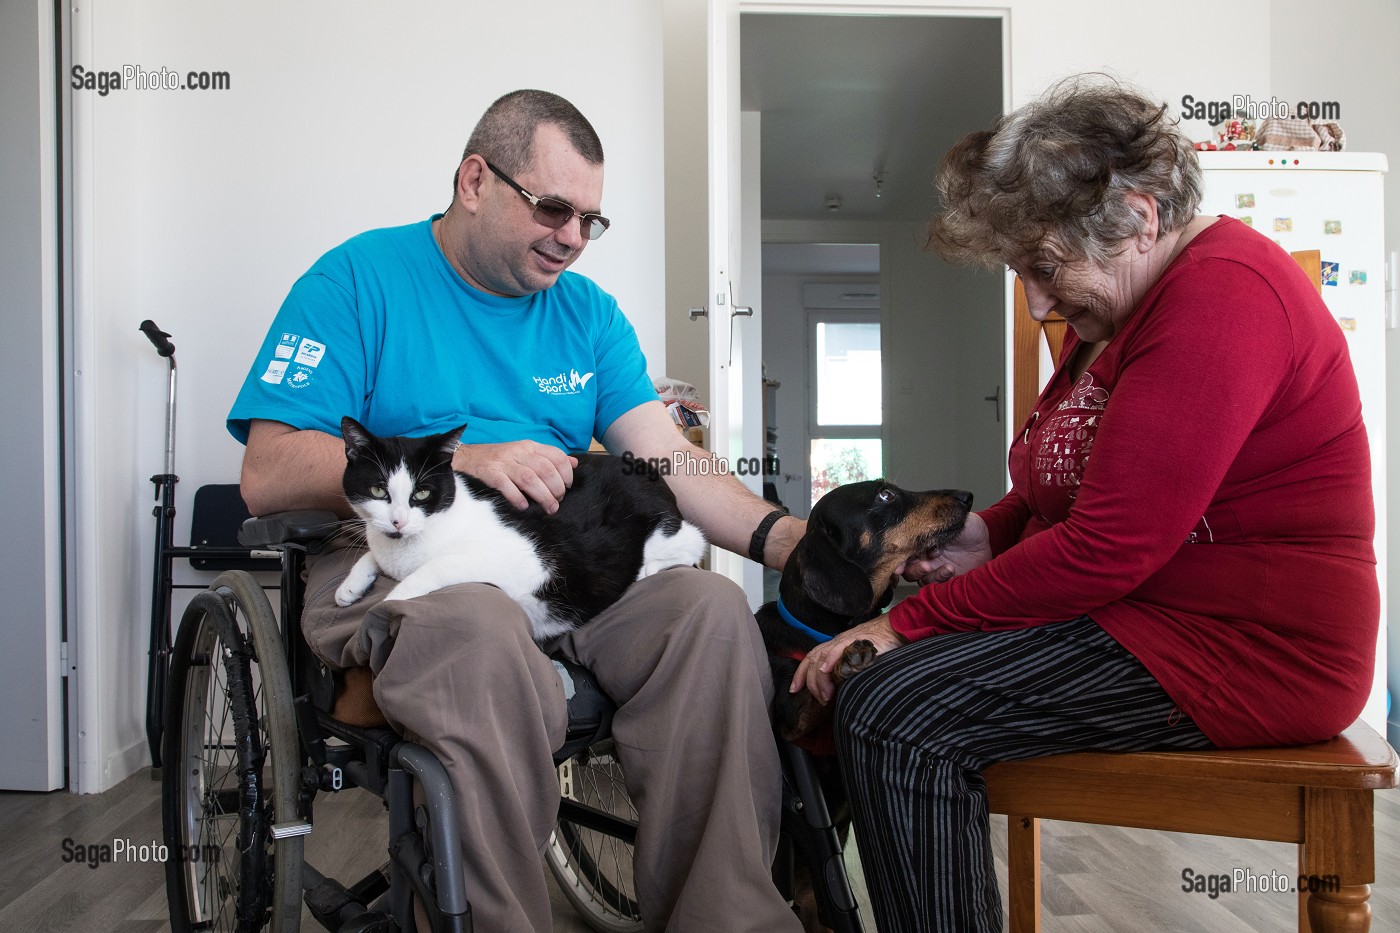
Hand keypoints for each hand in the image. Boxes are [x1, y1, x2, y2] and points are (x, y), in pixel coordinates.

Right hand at [453, 441, 577, 512]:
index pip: (556, 456)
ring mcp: (503, 462)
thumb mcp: (525, 453)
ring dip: (543, 496)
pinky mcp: (489, 473)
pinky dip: (517, 497)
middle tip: (557, 502)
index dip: (566, 474)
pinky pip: (506, 485)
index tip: (567, 487)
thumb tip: (573, 463)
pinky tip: (523, 506)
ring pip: (530, 479)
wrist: (465, 458)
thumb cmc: (499, 459)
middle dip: (556, 489)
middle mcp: (518, 452)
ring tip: (549, 508)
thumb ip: (549, 458)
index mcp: (529, 446)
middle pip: (546, 470)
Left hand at [791, 614, 905, 704]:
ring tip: (826, 695)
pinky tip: (826, 670)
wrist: (897, 629)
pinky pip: (839, 649)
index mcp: (835, 647)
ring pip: (822, 657)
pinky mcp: (857, 640)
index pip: (811, 659)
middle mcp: (837, 643)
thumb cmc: (881, 646)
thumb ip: (848, 670)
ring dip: (820, 679)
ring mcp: (846, 641)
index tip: (794, 690)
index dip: (800, 675)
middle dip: (809, 682)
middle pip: (812, 660)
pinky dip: (830, 659)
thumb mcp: (860, 660)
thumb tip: (840, 690)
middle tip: (820, 700)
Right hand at [896, 512, 990, 584]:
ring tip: (936, 565)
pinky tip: (949, 569)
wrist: (987, 543)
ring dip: (923, 573)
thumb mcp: (954, 517)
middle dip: (910, 567)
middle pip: (906, 567)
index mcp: (922, 540)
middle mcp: (924, 556)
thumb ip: (938, 517)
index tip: (900, 558)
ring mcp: (933, 569)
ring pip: (917, 577)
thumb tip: (923, 513)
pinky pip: (935, 585)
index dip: (899, 554)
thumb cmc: (970, 528)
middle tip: (923, 563)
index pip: (904, 549)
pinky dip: (939, 578)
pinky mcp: (944, 580)